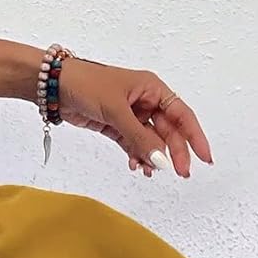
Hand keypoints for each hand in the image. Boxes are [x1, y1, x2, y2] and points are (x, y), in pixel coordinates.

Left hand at [55, 56, 213, 177]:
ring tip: (150, 171)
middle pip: (168, 131)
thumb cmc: (86, 84)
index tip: (205, 157)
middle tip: (179, 173)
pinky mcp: (115, 125)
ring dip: (152, 156)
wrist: (53, 86)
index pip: (182, 114)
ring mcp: (130, 114)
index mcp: (151, 88)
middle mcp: (144, 101)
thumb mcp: (116, 110)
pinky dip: (136, 155)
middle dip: (173, 152)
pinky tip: (136, 165)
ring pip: (150, 140)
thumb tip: (161, 160)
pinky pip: (133, 143)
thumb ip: (139, 137)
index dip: (195, 136)